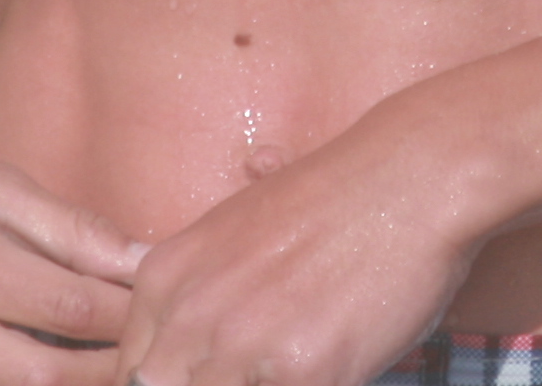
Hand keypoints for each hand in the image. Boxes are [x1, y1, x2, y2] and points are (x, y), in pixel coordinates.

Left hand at [114, 118, 483, 385]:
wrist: (412, 177)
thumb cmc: (335, 201)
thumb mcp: (234, 226)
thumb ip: (196, 285)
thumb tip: (178, 343)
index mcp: (164, 279)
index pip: (129, 377)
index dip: (168, 385)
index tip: (211, 375)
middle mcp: (191, 314)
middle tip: (255, 373)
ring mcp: (243, 346)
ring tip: (293, 368)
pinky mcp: (303, 372)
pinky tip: (331, 370)